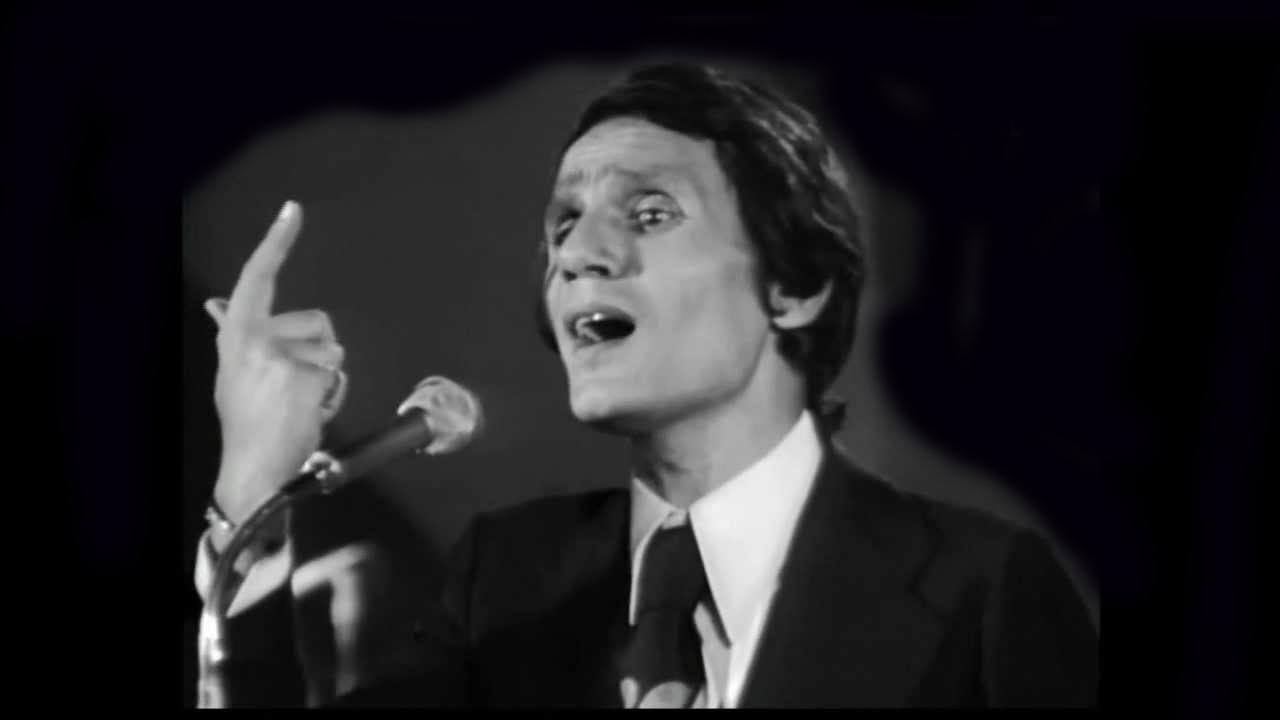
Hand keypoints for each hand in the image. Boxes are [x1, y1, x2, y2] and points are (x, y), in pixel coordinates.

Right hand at [204, 201, 347, 524]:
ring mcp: (279, 358)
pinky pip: (338, 376)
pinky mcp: (303, 377)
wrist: (252, 467)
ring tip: (299, 402)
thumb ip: (233, 333)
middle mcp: (254, 340)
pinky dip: (332, 395)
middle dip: (320, 352)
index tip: (293, 211)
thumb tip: (218, 303)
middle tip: (291, 388)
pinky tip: (308, 412)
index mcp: (237, 334)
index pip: (257, 278)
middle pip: (319, 322)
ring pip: (334, 352)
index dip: (276, 243)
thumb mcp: (233, 370)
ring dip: (327, 378)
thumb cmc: (247, 419)